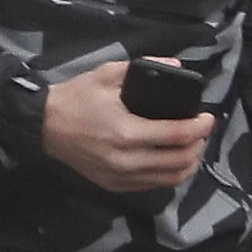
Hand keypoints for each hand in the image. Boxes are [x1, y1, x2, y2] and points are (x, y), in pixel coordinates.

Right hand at [36, 61, 215, 196]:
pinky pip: (154, 185)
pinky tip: (172, 159)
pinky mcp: (116, 186)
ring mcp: (121, 177)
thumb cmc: (75, 98)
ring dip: (189, 163)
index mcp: (126, 132)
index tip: (208, 117)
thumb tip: (175, 65)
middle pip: (179, 161)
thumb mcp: (106, 75)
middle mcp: (127, 161)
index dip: (199, 127)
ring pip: (170, 178)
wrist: (43, 126)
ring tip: (193, 146)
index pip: (176, 135)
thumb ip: (142, 68)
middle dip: (198, 145)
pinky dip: (170, 174)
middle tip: (202, 130)